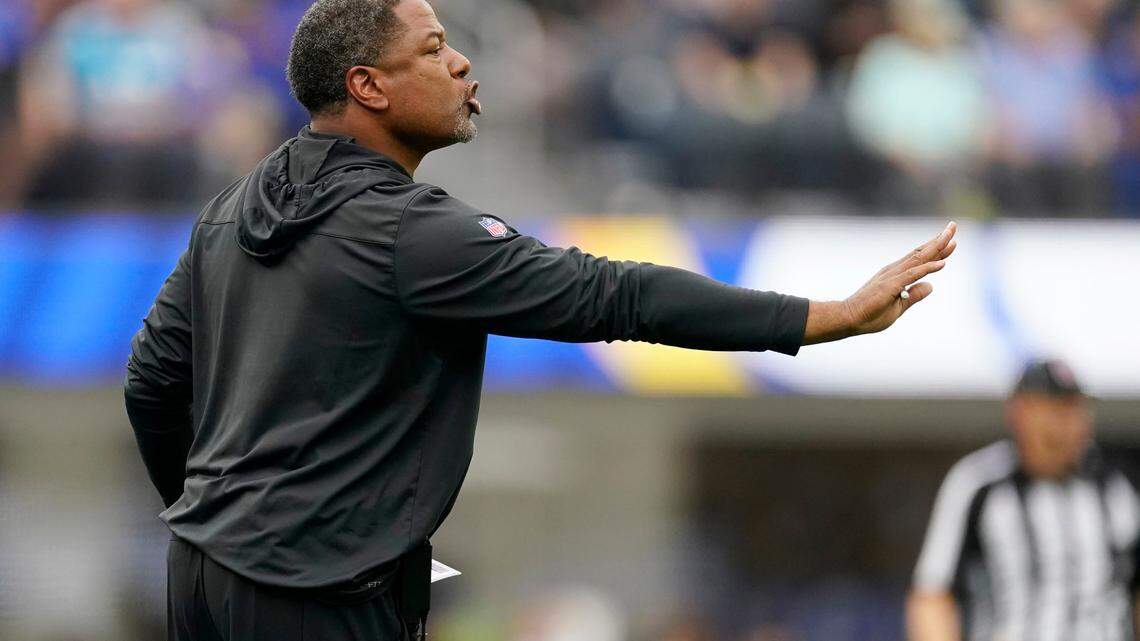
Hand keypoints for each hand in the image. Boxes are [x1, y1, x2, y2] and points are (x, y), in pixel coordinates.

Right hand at [803, 222, 957, 344]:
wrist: (848, 318)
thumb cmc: (870, 315)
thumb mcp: (899, 307)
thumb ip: (914, 295)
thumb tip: (931, 286)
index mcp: (896, 275)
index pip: (919, 259)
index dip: (937, 249)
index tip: (951, 241)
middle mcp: (895, 271)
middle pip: (921, 253)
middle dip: (939, 240)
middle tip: (953, 226)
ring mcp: (892, 277)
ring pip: (918, 259)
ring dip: (936, 247)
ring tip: (951, 237)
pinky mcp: (891, 286)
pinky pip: (912, 275)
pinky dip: (927, 268)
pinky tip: (942, 264)